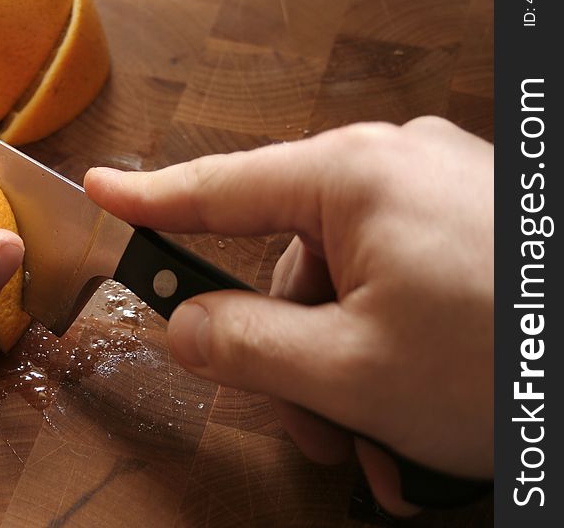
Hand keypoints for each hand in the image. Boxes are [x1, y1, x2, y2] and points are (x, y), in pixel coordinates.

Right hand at [84, 117, 492, 514]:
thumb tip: (182, 324)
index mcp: (355, 177)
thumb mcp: (350, 370)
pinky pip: (393, 285)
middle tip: (315, 429)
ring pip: (342, 291)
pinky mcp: (471, 227)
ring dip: (343, 372)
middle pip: (288, 267)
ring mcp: (438, 195)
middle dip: (288, 357)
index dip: (151, 197)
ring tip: (383, 440)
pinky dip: (387, 351)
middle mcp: (394, 169)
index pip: (221, 186)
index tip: (102, 191)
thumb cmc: (507, 362)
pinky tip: (416, 412)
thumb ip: (243, 344)